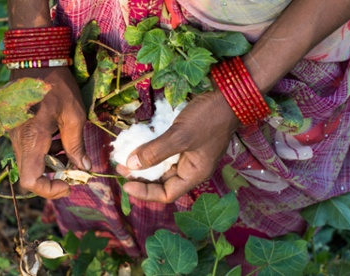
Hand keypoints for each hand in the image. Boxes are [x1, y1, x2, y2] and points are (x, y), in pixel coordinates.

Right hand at [8, 67, 90, 198]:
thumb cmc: (58, 86)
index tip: (68, 184)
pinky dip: (46, 152)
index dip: (49, 189)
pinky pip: (30, 150)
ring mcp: (15, 135)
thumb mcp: (74, 116)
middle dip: (54, 176)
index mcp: (32, 139)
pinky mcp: (17, 129)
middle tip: (75, 168)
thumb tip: (84, 168)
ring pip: (32, 163)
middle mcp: (18, 140)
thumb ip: (76, 145)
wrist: (37, 61)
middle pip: (32, 174)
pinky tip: (61, 139)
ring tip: (71, 150)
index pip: (31, 180)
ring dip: (52, 163)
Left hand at [119, 91, 239, 202]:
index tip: (126, 184)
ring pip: (163, 165)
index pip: (167, 194)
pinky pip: (166, 151)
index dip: (145, 192)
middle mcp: (191, 168)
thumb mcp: (180, 136)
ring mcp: (189, 154)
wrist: (229, 96)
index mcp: (194, 174)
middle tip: (120, 168)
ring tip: (125, 157)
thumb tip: (130, 166)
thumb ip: (155, 152)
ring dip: (144, 162)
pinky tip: (139, 143)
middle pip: (163, 181)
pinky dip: (152, 149)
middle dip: (141, 177)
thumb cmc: (208, 118)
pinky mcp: (186, 141)